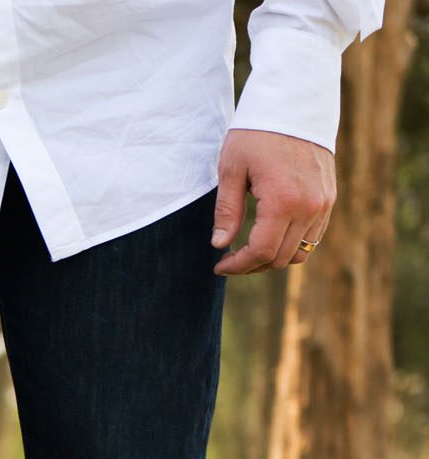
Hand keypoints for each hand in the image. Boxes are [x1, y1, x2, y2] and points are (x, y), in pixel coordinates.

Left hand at [212, 129, 334, 275]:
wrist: (295, 104)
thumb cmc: (257, 133)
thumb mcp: (232, 170)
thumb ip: (227, 211)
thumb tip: (220, 245)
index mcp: (283, 201)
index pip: (261, 252)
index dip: (238, 266)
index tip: (219, 265)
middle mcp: (309, 206)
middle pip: (280, 257)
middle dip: (252, 265)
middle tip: (229, 260)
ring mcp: (323, 203)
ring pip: (300, 251)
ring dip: (272, 258)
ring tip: (247, 251)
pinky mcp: (329, 197)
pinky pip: (313, 235)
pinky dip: (291, 243)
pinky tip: (269, 237)